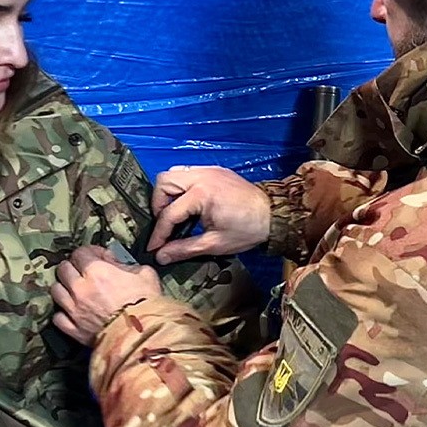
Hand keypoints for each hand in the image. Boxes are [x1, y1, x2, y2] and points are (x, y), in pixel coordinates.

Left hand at [52, 246, 161, 345]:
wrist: (144, 337)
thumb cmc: (147, 305)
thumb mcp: (145, 274)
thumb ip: (127, 263)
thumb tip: (116, 262)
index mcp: (96, 271)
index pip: (80, 252)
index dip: (91, 252)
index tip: (99, 257)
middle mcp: (80, 288)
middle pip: (63, 269)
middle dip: (74, 267)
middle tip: (85, 272)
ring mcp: (74, 310)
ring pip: (56, 291)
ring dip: (65, 288)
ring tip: (76, 291)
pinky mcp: (74, 330)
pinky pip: (58, 317)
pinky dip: (63, 314)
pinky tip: (73, 312)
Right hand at [148, 166, 270, 263]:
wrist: (273, 215)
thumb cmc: (247, 230)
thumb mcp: (214, 244)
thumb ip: (184, 248)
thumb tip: (160, 256)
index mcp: (201, 194)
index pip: (169, 213)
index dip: (159, 233)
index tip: (153, 247)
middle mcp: (202, 176)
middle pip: (163, 182)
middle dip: (158, 205)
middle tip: (164, 225)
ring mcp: (208, 170)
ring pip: (173, 174)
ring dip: (168, 193)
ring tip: (174, 214)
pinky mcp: (214, 170)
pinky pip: (188, 173)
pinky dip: (182, 187)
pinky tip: (188, 205)